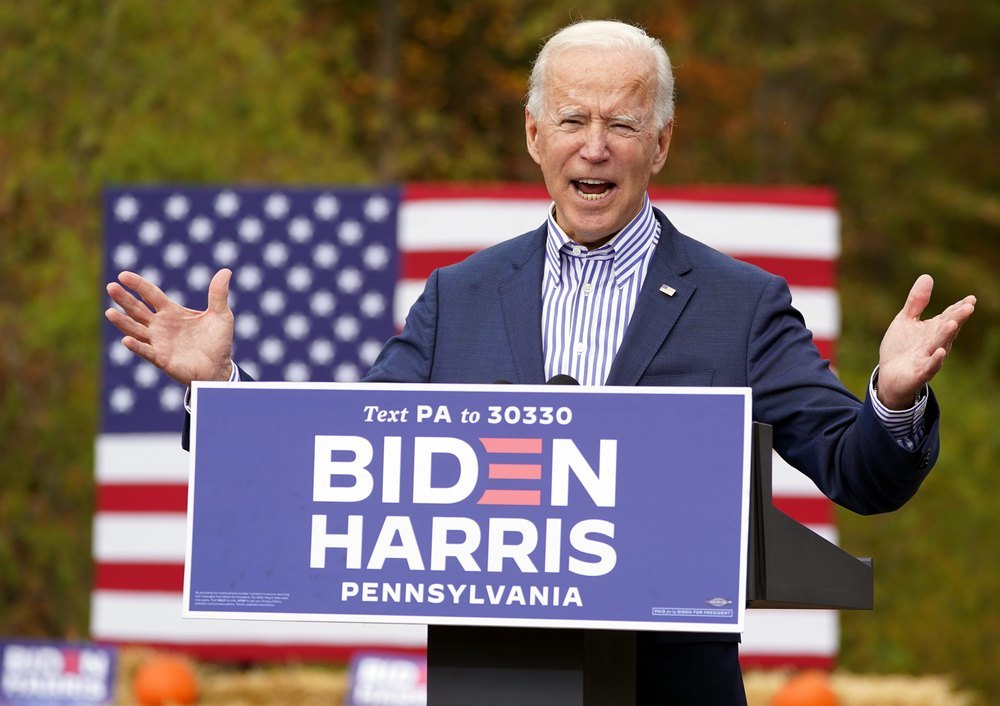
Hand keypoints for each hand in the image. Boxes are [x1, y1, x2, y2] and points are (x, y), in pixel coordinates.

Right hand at [106, 268, 234, 386]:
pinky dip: (136, 346)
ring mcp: (158, 342)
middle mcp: (160, 325)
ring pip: (136, 329)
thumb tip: (226, 271)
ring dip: (123, 322)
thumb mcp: (221, 315)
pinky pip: (146, 352)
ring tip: (110, 312)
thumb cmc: (218, 342)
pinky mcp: (161, 359)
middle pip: (137, 309)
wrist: (220, 368)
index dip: (138, 285)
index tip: (123, 275)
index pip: (151, 294)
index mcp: (171, 312)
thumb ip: (218, 294)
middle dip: (124, 299)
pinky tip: (127, 340)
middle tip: (111, 287)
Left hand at [877, 274, 975, 408]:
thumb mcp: (906, 320)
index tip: (970, 299)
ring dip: (946, 335)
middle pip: (947, 329)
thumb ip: (916, 302)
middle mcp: (935, 343)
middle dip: (957, 318)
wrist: (889, 376)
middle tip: (969, 306)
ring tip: (953, 323)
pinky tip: (940, 352)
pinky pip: (930, 367)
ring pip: (939, 345)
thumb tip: (927, 276)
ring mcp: (928, 359)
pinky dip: (935, 360)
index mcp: (933, 330)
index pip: (948, 317)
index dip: (958, 308)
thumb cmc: (901, 348)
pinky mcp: (919, 373)